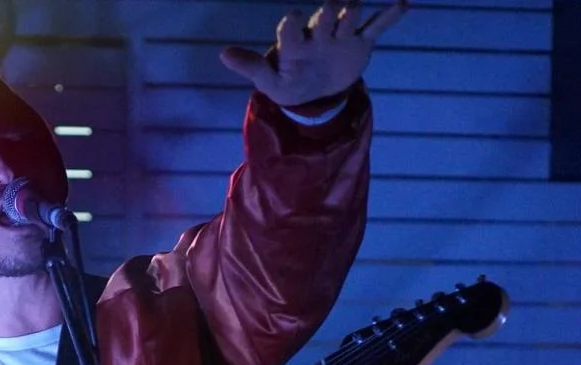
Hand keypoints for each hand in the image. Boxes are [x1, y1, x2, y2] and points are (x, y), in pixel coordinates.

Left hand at [219, 3, 407, 108]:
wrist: (313, 94)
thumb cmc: (287, 83)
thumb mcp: (268, 81)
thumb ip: (250, 67)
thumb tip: (222, 54)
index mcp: (294, 43)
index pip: (292, 28)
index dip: (292, 23)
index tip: (293, 16)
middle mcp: (318, 33)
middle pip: (326, 15)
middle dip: (329, 9)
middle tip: (334, 5)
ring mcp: (341, 36)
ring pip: (349, 16)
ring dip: (352, 10)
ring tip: (353, 5)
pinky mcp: (360, 43)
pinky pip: (376, 27)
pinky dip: (389, 17)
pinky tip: (403, 4)